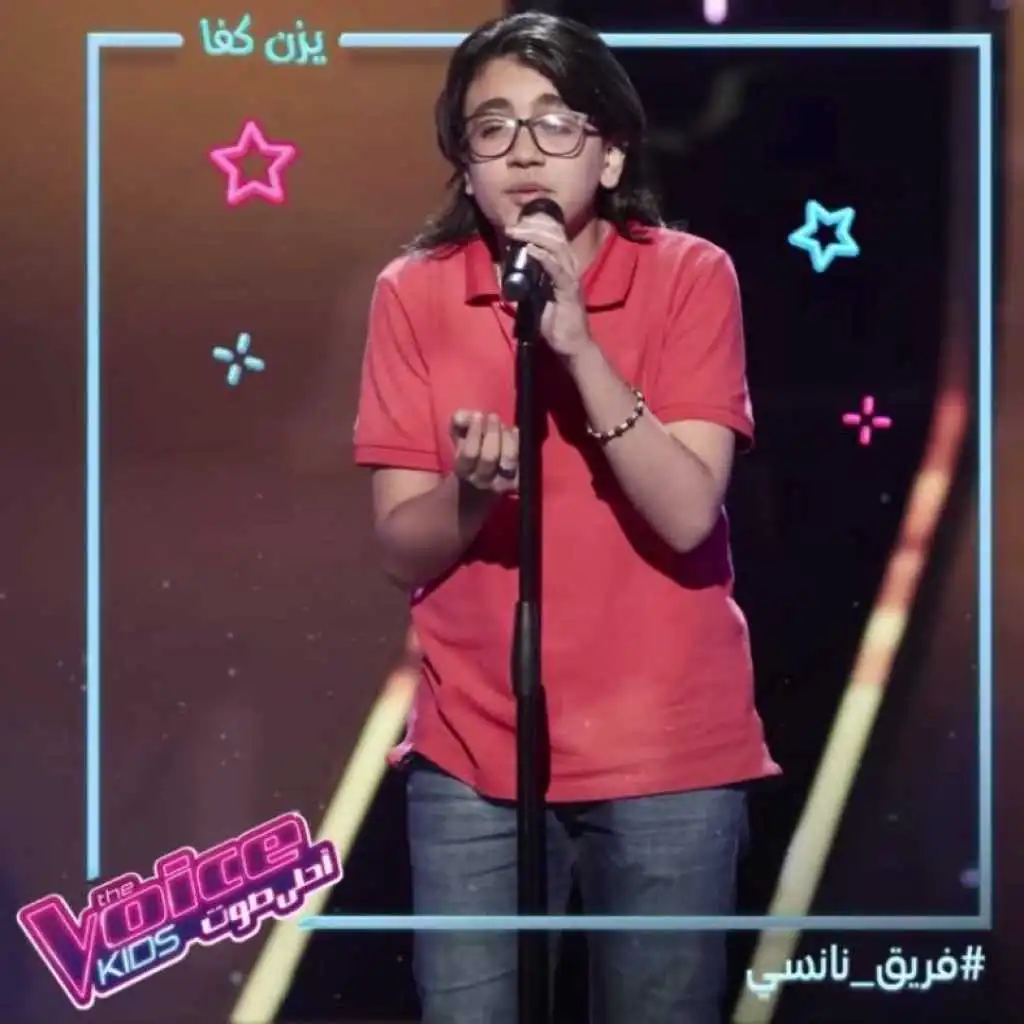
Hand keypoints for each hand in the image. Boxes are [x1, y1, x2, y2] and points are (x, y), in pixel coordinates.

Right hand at [449, 410, 518, 493]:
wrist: (486, 467)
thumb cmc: (472, 445)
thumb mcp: (459, 431)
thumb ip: (460, 420)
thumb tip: (470, 416)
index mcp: (464, 469)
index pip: (469, 454)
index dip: (474, 433)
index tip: (478, 415)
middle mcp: (482, 480)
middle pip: (489, 457)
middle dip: (492, 433)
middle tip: (493, 416)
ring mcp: (502, 481)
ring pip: (508, 458)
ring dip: (506, 437)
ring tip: (503, 424)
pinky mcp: (518, 478)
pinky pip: (522, 459)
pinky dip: (518, 442)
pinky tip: (514, 430)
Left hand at [505, 216, 592, 359]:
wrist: (572, 346)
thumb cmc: (556, 324)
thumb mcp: (536, 300)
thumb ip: (524, 287)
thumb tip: (504, 277)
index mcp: (564, 267)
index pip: (554, 238)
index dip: (538, 226)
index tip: (517, 223)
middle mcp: (570, 268)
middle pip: (555, 237)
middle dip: (533, 227)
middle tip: (512, 226)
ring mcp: (571, 279)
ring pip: (557, 248)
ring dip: (535, 236)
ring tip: (517, 231)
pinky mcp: (569, 292)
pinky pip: (557, 270)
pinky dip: (544, 257)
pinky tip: (532, 249)